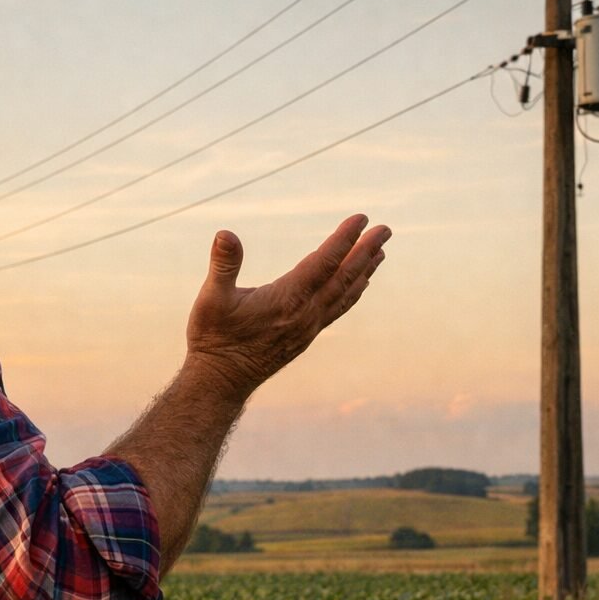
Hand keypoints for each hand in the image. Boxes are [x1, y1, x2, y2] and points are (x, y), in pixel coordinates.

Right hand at [185, 214, 390, 398]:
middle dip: (366, 251)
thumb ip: (223, 265)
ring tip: (381, 253)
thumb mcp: (211, 298)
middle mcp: (306, 313)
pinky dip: (353, 292)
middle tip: (386, 229)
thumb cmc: (213, 338)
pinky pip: (338, 308)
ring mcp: (309, 326)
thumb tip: (224, 234)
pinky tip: (361, 284)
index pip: (323, 263)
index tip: (361, 218)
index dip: (343, 239)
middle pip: (344, 276)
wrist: (221, 381)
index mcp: (288, 300)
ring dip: (365, 271)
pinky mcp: (307, 335)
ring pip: (345, 294)